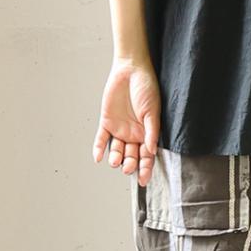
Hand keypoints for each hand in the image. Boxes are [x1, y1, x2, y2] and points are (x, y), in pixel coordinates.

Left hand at [92, 57, 160, 186]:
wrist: (130, 70)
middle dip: (130, 165)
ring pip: (117, 150)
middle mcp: (134, 134)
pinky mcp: (107, 122)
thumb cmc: (147, 88)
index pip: (147, 156)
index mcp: (147, 133)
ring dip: (116, 158)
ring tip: (115, 161)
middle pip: (132, 156)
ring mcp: (120, 129)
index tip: (143, 180)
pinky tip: (98, 157)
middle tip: (128, 167)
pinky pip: (102, 139)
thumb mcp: (152, 110)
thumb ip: (151, 131)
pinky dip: (99, 148)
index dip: (145, 168)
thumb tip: (151, 151)